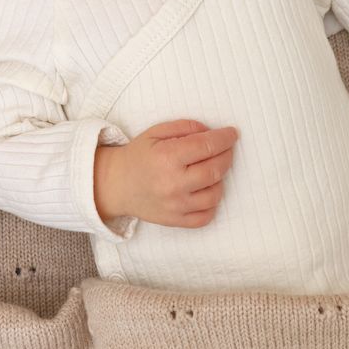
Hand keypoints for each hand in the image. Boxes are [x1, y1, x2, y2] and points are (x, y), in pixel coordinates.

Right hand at [94, 119, 238, 227]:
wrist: (116, 185)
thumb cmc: (138, 156)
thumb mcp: (156, 132)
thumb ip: (185, 127)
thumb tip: (210, 132)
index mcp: (167, 157)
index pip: (207, 145)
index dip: (225, 138)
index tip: (232, 133)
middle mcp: (173, 183)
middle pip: (215, 169)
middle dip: (227, 155)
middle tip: (226, 148)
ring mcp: (175, 205)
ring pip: (215, 194)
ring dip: (220, 179)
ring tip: (213, 169)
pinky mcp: (175, 221)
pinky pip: (205, 216)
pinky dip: (212, 203)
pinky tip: (206, 190)